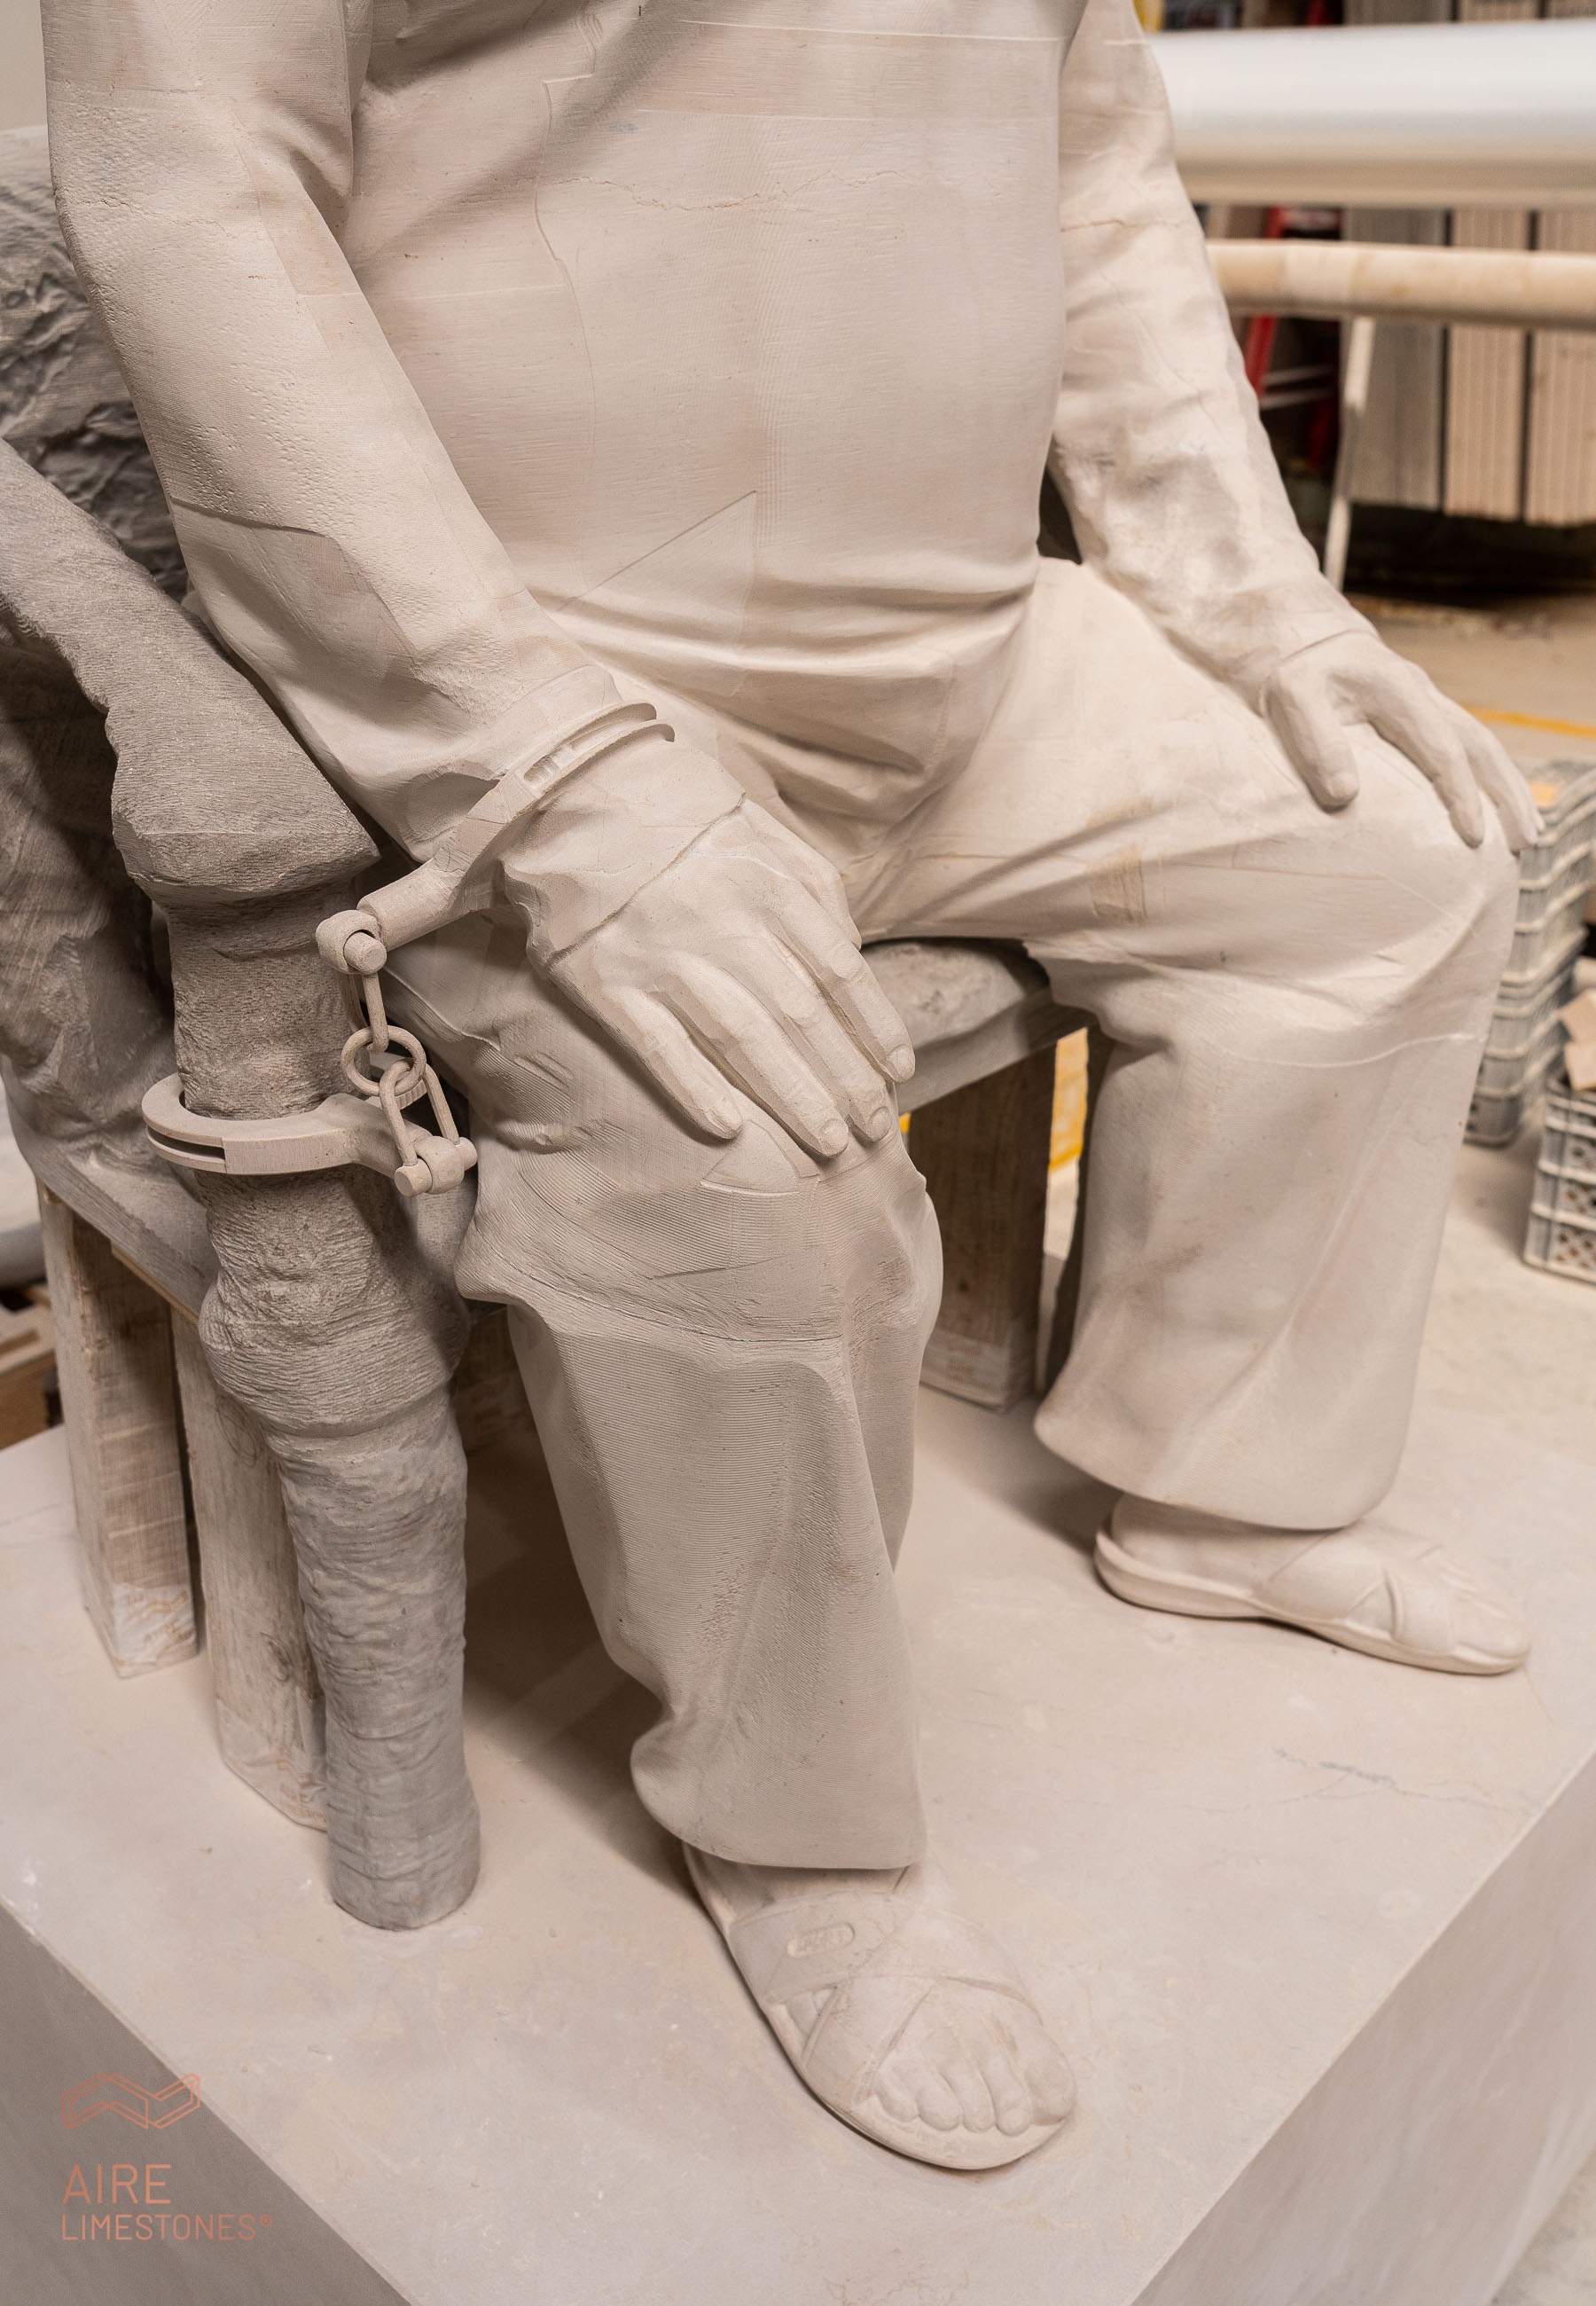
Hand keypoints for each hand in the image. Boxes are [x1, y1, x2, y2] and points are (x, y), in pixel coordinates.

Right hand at [514, 746, 913, 1156]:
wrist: (571, 797)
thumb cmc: (680, 820)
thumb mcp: (763, 832)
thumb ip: (813, 890)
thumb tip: (853, 948)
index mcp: (770, 886)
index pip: (840, 972)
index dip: (875, 1027)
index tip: (898, 1071)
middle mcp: (726, 925)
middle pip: (802, 1016)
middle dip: (846, 1078)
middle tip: (874, 1129)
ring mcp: (665, 958)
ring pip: (743, 1039)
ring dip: (792, 1096)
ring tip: (829, 1142)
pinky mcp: (608, 986)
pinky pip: (658, 1047)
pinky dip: (694, 1088)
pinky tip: (730, 1129)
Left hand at [1261, 632, 1539, 852]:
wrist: (1301, 635)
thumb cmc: (1294, 671)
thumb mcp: (1294, 699)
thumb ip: (1319, 743)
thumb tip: (1344, 796)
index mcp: (1399, 690)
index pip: (1442, 750)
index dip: (1460, 794)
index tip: (1474, 835)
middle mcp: (1424, 694)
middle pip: (1480, 746)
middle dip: (1507, 794)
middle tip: (1528, 840)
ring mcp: (1428, 702)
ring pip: (1482, 745)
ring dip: (1509, 787)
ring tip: (1529, 833)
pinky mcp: (1422, 713)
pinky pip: (1466, 745)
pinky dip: (1488, 776)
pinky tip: (1497, 806)